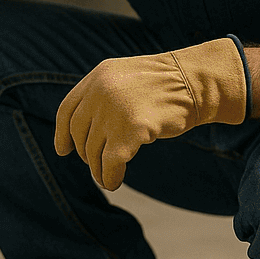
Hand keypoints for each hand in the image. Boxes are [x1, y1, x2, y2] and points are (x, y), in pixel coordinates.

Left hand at [54, 38, 248, 190]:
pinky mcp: (130, 130)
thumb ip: (104, 96)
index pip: (67, 109)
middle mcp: (100, 91)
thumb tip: (84, 133)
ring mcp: (114, 110)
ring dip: (98, 169)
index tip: (63, 150)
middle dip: (86, 154)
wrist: (196, 82)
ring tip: (107, 176)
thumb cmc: (167, 85)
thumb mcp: (127, 79)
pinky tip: (115, 182)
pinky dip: (109, 177)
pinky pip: (110, 163)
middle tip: (97, 164)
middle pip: (79, 133)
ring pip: (92, 151)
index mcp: (98, 76)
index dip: (63, 133)